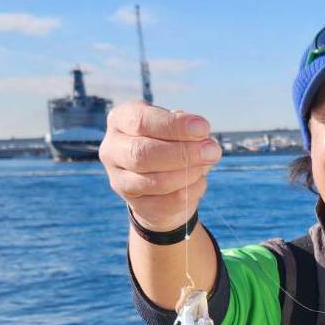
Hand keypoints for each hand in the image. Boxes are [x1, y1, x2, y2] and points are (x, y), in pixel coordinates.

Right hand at [99, 102, 221, 231]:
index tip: (203, 128)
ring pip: (155, 181)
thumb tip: (205, 141)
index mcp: (120, 120)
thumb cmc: (170, 145)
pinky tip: (198, 181)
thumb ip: (188, 132)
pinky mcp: (134, 204)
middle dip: (183, 152)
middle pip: (143, 153)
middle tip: (212, 151)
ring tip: (206, 165)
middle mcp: (112, 149)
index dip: (174, 126)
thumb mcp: (177, 130)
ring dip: (188, 173)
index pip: (141, 121)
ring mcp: (119, 179)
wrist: (161, 183)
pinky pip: (166, 202)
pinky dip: (189, 191)